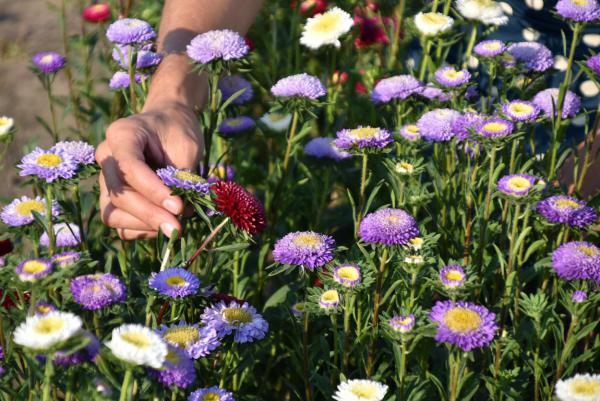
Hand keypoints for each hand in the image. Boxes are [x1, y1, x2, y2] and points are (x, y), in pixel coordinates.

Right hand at [96, 100, 202, 239]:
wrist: (169, 125)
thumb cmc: (178, 132)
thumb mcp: (187, 147)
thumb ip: (181, 177)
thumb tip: (180, 213)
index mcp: (121, 134)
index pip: (129, 167)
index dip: (153, 191)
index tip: (179, 207)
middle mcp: (106, 156)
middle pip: (119, 194)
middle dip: (150, 214)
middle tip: (178, 228)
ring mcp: (105, 179)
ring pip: (113, 213)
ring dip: (145, 224)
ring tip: (175, 223)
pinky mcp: (111, 198)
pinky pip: (119, 223)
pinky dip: (142, 229)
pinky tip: (164, 223)